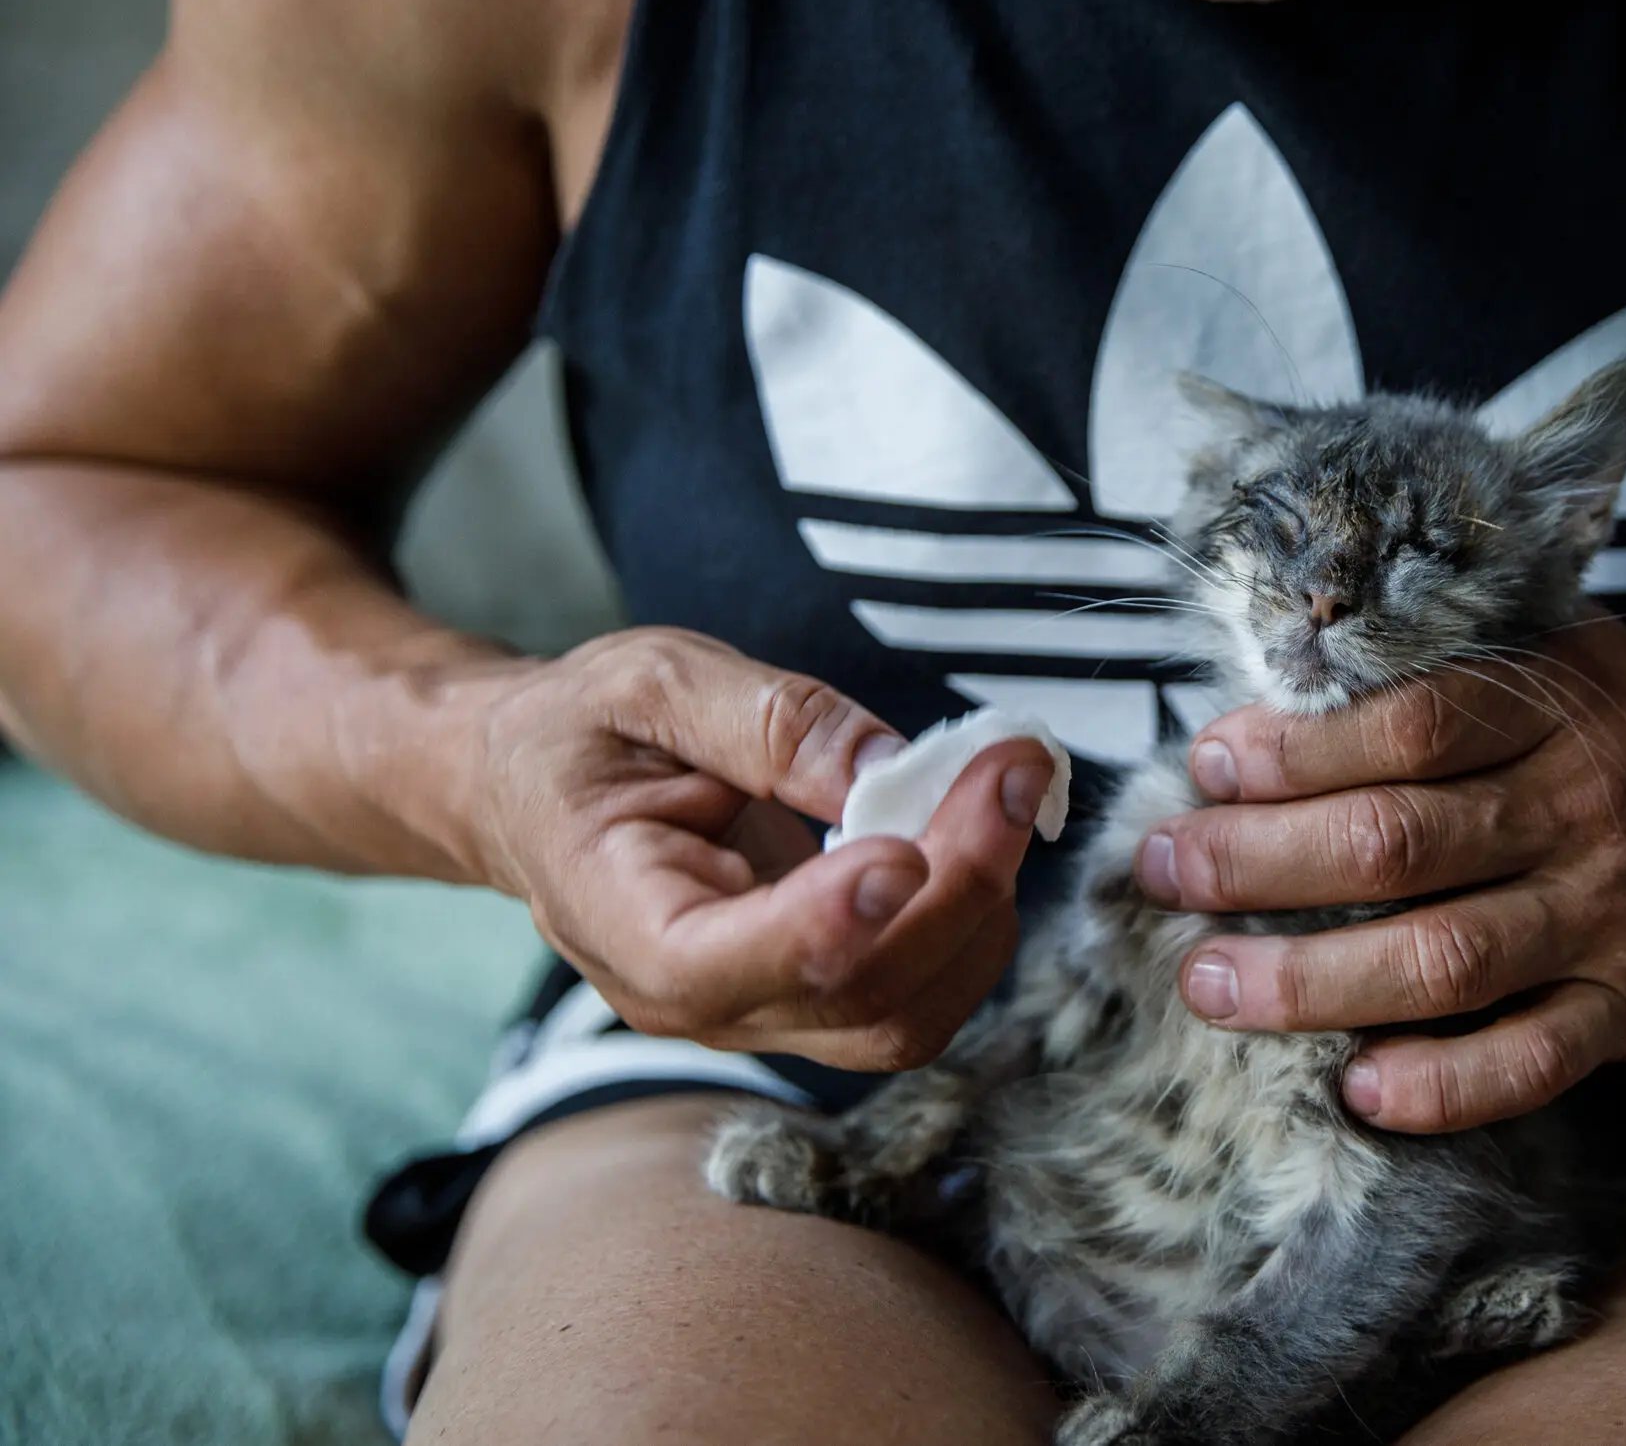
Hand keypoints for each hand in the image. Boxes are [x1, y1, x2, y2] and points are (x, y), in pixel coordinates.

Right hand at [449, 627, 1054, 1070]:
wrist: (539, 789)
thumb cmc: (582, 733)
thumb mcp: (650, 683)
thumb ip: (764, 721)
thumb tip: (886, 767)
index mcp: (620, 920)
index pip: (724, 966)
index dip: (827, 923)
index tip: (905, 849)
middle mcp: (696, 1000)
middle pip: (855, 998)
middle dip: (957, 887)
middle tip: (1011, 767)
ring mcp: (764, 1011)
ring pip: (907, 1015)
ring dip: (983, 908)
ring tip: (1003, 786)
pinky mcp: (818, 995)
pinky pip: (920, 991)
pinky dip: (975, 918)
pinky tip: (981, 828)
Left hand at [1133, 616, 1625, 1132]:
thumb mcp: (1562, 650)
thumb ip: (1443, 655)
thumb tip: (1276, 671)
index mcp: (1559, 709)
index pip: (1414, 725)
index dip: (1299, 749)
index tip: (1209, 762)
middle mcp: (1584, 812)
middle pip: (1401, 844)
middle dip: (1260, 863)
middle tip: (1164, 871)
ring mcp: (1610, 919)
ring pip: (1446, 962)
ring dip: (1311, 981)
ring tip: (1210, 982)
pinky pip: (1528, 1063)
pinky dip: (1439, 1086)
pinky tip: (1354, 1086)